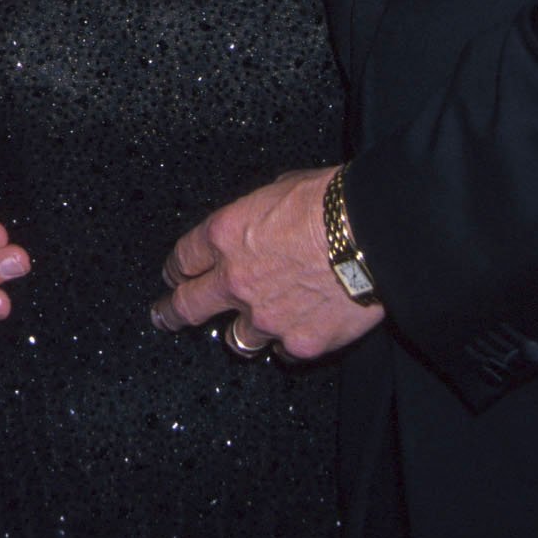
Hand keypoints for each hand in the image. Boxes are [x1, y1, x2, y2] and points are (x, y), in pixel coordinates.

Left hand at [152, 167, 384, 358]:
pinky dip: (290, 340)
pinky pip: (284, 350)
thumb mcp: (283, 187)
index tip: (174, 275)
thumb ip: (261, 211)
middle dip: (171, 312)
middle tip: (164, 316)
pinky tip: (302, 327)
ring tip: (255, 323)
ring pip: (237, 339)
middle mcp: (236, 280)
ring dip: (244, 329)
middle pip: (188, 306)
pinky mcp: (298, 343)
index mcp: (227, 235)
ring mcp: (265, 318)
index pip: (184, 257)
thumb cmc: (333, 201)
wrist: (373, 233)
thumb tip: (266, 218)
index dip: (177, 268)